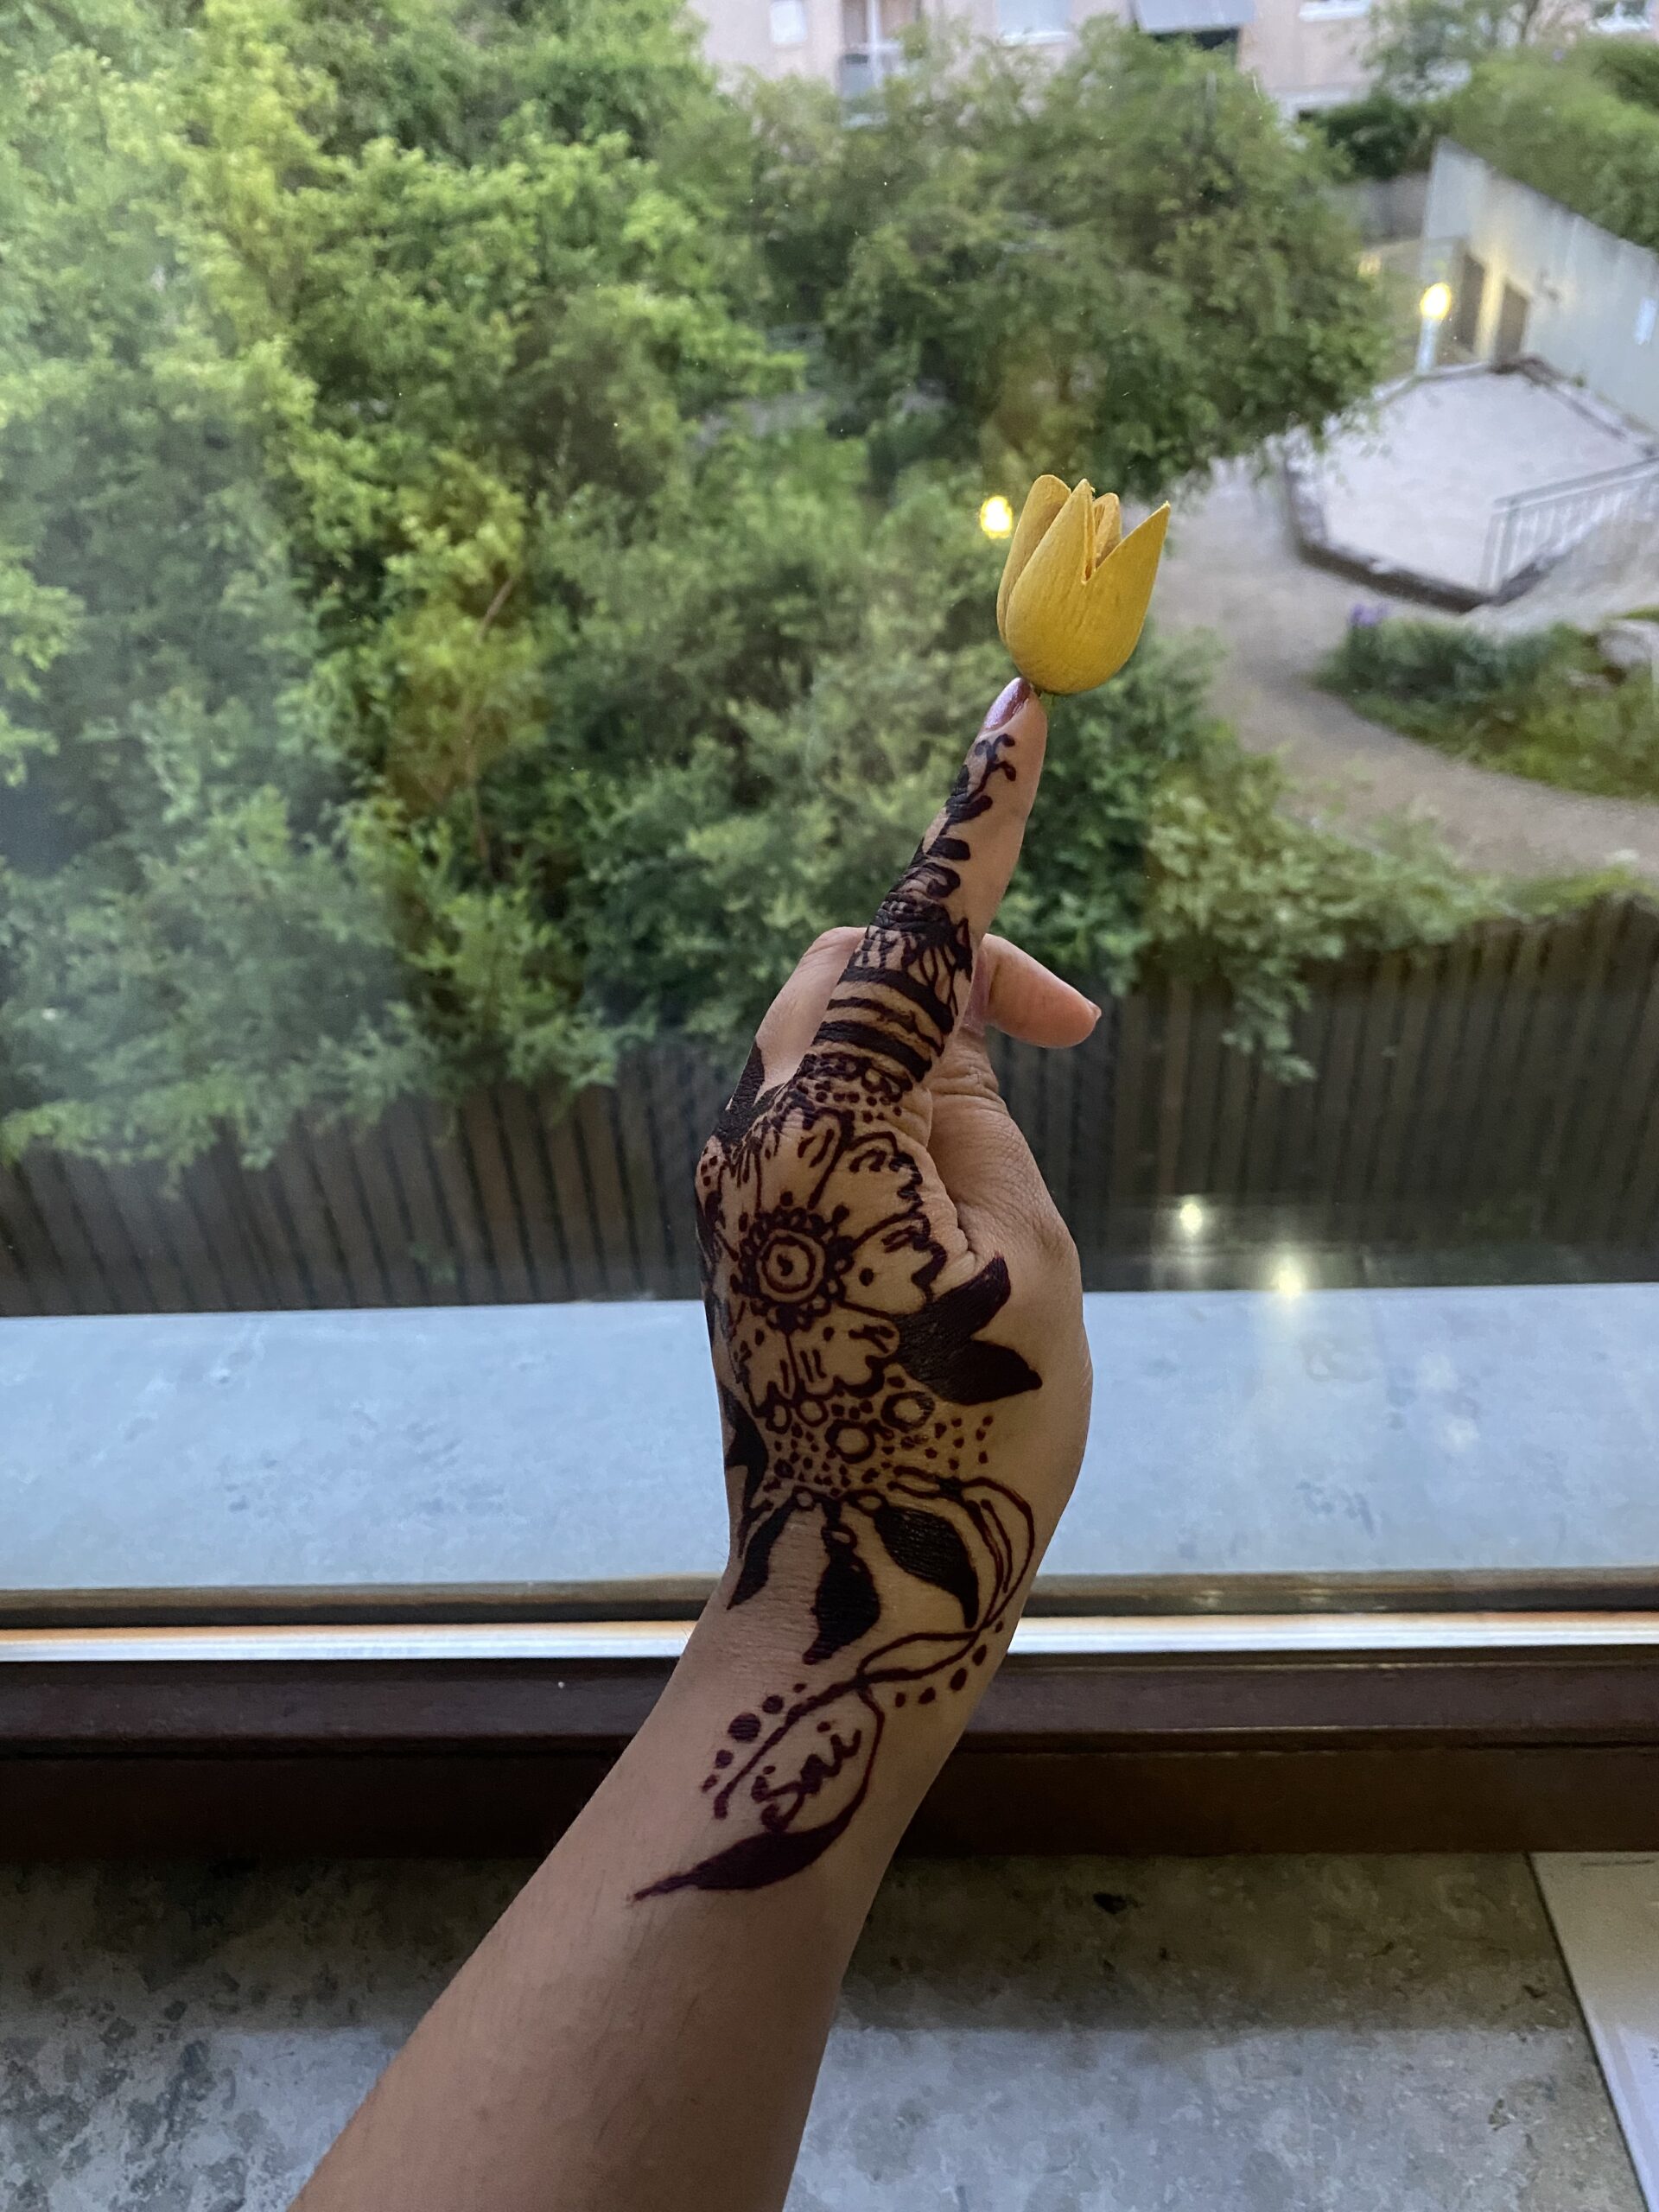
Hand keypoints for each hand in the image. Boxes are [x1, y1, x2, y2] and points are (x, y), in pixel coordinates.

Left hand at [638, 676, 1095, 1898]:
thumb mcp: (1026, 1264)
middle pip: (849, 981)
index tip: (1017, 715)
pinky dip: (894, 1116)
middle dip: (958, 972)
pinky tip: (958, 1201)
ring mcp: (734, 1194)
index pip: (908, 938)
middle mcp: (753, 1141)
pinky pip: (817, 1124)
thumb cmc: (967, 1445)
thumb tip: (940, 1037)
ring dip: (929, 1054)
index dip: (974, 824)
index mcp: (827, 1128)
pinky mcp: (742, 1242)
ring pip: (831, 1052)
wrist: (854, 1598)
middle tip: (1071, 1040)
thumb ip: (978, 1119)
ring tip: (1020, 1153)